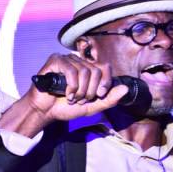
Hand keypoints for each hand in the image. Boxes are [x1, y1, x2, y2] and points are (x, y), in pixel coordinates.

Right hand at [0, 53, 129, 136]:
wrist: (47, 112)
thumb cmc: (67, 107)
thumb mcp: (93, 106)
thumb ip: (109, 99)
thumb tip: (125, 89)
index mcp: (89, 69)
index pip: (105, 67)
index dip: (106, 81)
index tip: (100, 94)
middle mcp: (79, 62)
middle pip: (96, 71)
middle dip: (90, 91)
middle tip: (81, 99)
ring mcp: (67, 60)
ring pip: (84, 72)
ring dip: (80, 91)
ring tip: (72, 98)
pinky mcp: (56, 61)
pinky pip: (71, 70)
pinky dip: (71, 86)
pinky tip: (66, 93)